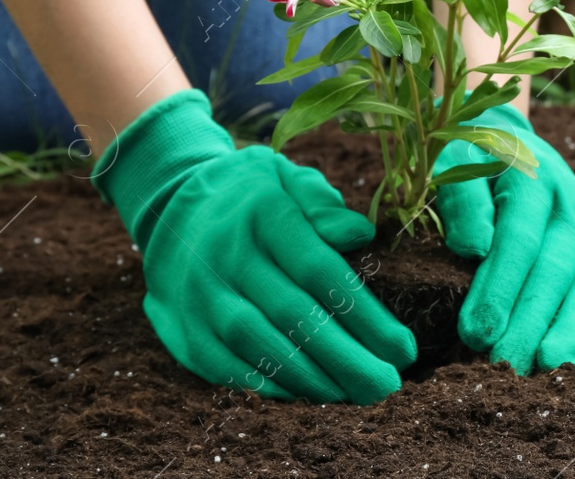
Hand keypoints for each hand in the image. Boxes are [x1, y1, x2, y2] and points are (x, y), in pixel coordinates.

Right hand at [92, 90, 416, 402]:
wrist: (171, 206)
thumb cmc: (255, 196)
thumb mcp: (290, 179)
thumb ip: (324, 206)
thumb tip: (361, 235)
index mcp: (265, 214)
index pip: (320, 271)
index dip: (364, 315)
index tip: (403, 347)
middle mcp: (228, 255)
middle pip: (293, 315)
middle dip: (346, 358)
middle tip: (388, 384)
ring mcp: (200, 294)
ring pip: (258, 344)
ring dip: (310, 378)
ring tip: (353, 395)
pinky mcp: (184, 327)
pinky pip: (224, 365)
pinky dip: (267, 384)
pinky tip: (305, 396)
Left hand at [433, 106, 574, 372]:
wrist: (513, 144)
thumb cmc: (474, 164)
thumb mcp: (456, 166)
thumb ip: (462, 201)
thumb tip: (473, 248)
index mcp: (533, 179)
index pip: (519, 241)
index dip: (500, 290)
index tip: (476, 334)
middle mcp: (573, 203)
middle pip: (555, 271)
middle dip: (530, 323)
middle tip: (504, 367)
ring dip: (569, 330)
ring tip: (547, 368)